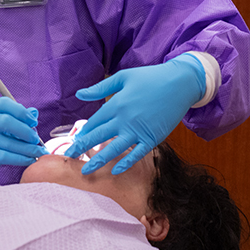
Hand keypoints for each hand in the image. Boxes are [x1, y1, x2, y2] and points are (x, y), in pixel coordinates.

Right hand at [0, 97, 47, 189]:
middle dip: (25, 131)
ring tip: (39, 152)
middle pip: (7, 122)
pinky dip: (22, 159)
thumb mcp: (3, 126)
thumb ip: (19, 118)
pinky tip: (31, 160)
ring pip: (9, 143)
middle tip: (36, 138)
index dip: (21, 111)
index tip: (33, 121)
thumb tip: (34, 112)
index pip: (4, 103)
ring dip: (28, 149)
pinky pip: (6, 157)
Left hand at [64, 54, 205, 174]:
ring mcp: (139, 130)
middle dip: (82, 148)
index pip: (94, 122)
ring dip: (99, 161)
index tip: (74, 141)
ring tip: (86, 172)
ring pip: (114, 149)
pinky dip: (126, 163)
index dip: (83, 132)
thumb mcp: (123, 77)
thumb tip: (79, 94)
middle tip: (69, 158)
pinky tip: (115, 171)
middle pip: (99, 137)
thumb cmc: (150, 77)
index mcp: (116, 104)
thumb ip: (100, 88)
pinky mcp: (153, 138)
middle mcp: (124, 119)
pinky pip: (137, 154)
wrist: (181, 83)